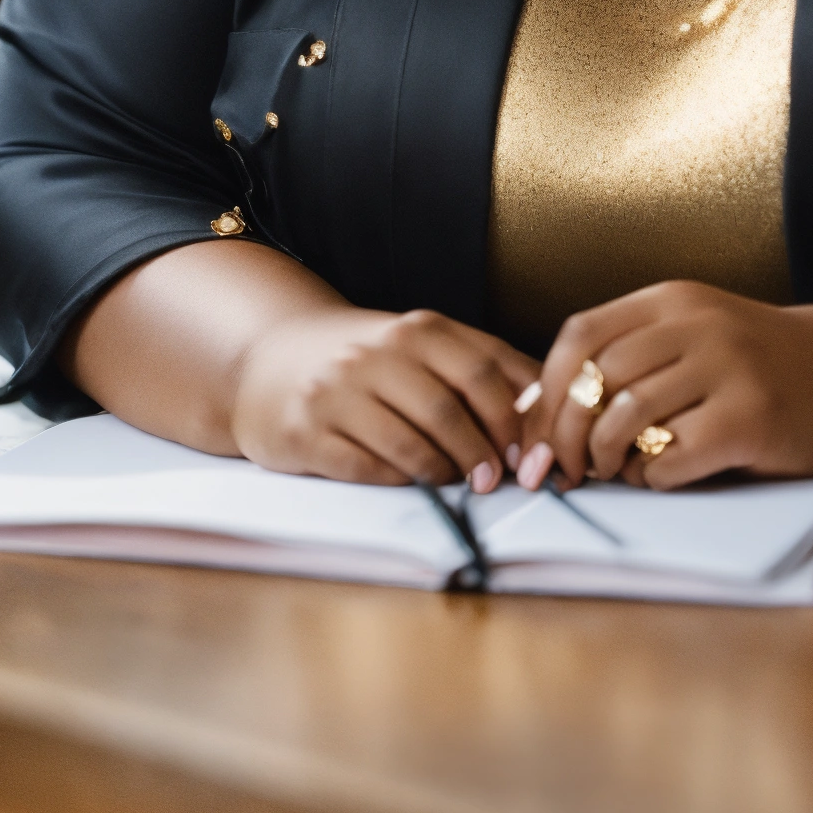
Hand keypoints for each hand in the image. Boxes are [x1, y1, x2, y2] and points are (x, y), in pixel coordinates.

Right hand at [231, 306, 539, 489]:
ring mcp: (337, 393)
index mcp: (415, 329)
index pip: (483, 371)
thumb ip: (477, 368)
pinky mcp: (307, 433)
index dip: (515, 418)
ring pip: (411, 445)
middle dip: (484, 454)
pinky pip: (368, 468)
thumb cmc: (366, 362)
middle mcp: (375, 355)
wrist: (269, 360)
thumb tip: (543, 410)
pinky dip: (400, 481)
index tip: (530, 451)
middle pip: (450, 411)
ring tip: (461, 484)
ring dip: (446, 473)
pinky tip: (413, 482)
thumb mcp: (420, 347)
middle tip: (497, 479)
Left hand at [519, 282, 812, 489]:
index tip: (536, 439)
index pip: (579, 338)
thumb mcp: (693, 337)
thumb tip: (543, 414)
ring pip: (626, 418)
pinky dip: (654, 477)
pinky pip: (673, 457)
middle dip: (565, 438)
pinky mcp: (752, 418)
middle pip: (595, 382)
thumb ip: (630, 359)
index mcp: (672, 299)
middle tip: (565, 472)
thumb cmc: (759, 365)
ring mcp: (727, 368)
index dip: (545, 395)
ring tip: (618, 472)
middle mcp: (697, 324)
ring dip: (607, 459)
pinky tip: (665, 476)